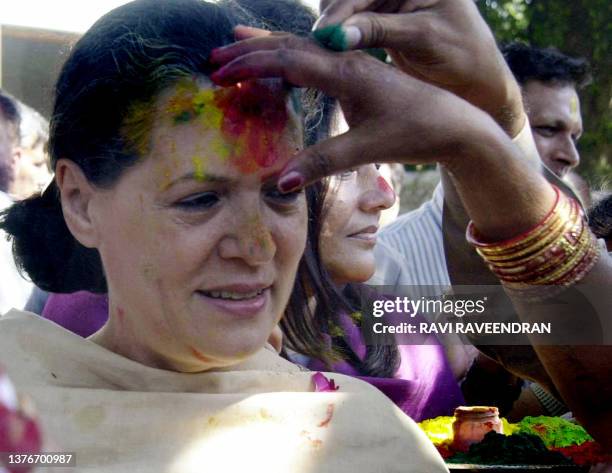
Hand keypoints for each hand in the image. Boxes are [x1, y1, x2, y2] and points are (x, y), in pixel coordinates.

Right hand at [211, 31, 495, 190]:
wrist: (456, 124)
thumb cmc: (416, 133)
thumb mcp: (369, 150)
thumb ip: (324, 162)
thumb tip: (281, 182)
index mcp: (346, 72)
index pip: (288, 61)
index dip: (251, 66)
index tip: (221, 74)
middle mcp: (346, 61)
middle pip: (289, 46)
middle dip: (250, 51)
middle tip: (215, 57)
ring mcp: (352, 64)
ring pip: (301, 48)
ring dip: (267, 49)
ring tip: (236, 48)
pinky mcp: (358, 72)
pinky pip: (314, 58)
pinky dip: (288, 58)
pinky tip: (281, 63)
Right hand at [313, 0, 524, 135]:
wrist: (478, 81)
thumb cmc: (463, 58)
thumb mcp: (423, 39)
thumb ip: (381, 31)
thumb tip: (336, 34)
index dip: (341, 11)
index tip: (323, 37)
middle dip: (331, 18)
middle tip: (315, 47)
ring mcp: (389, 2)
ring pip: (344, 8)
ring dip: (330, 29)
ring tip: (319, 53)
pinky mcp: (383, 21)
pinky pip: (350, 22)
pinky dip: (338, 37)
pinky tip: (330, 54)